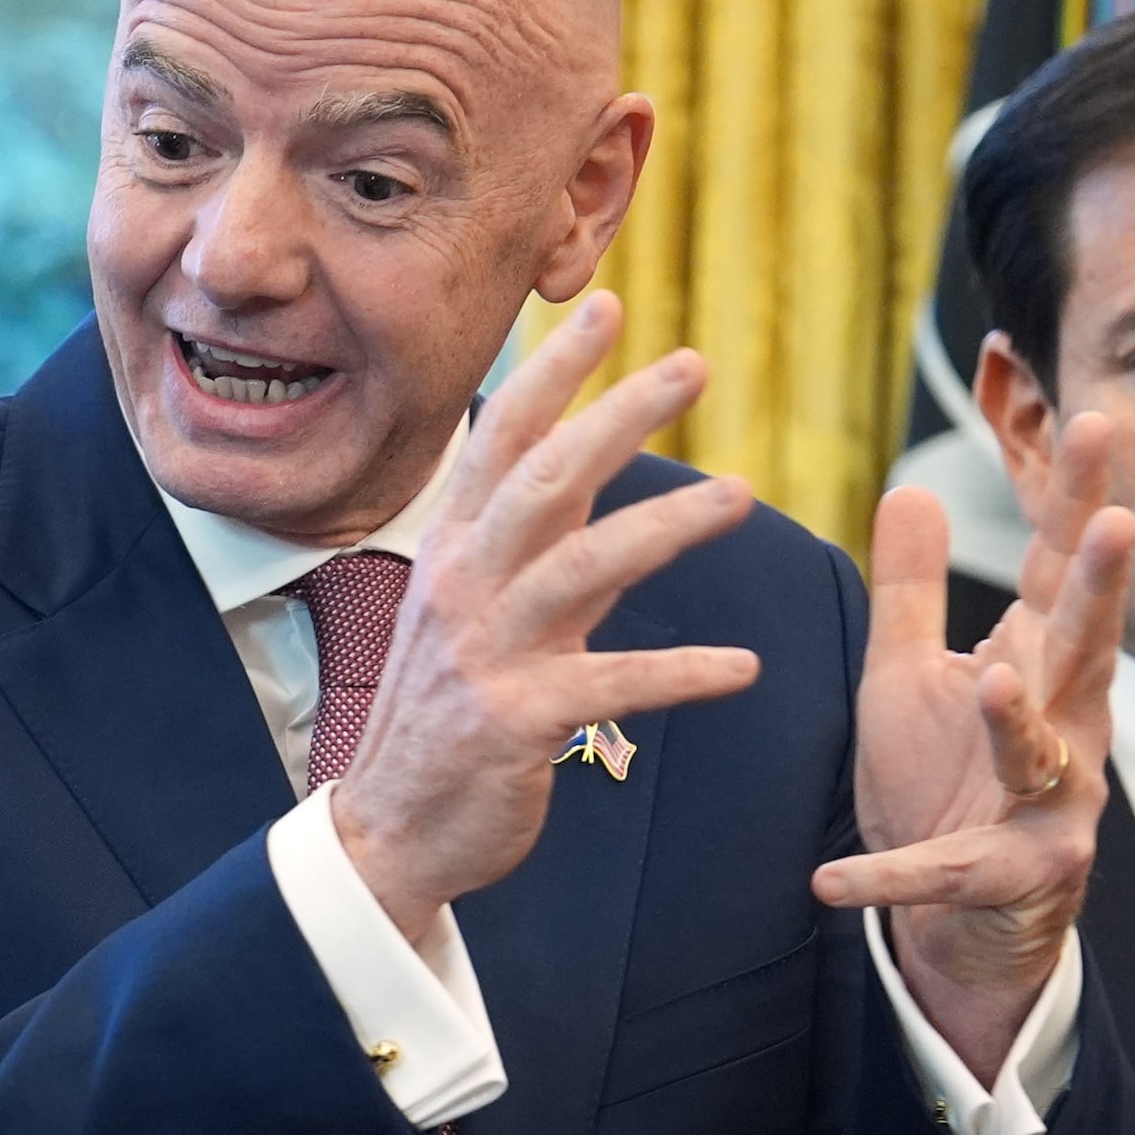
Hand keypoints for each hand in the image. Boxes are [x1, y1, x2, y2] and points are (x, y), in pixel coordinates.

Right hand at [330, 292, 764, 931]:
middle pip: (543, 482)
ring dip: (664, 526)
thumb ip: (535, 544)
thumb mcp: (474, 611)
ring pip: (579, 568)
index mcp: (455, 554)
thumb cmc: (444, 716)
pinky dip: (679, 673)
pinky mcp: (515, 722)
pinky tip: (743, 669)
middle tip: (693, 363)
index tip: (608, 306)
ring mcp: (485, 654)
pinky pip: (610, 684)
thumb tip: (589, 470)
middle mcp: (463, 590)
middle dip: (617, 415)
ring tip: (740, 496)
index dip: (555, 371)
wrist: (391, 828)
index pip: (501, 441)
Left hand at [811, 414, 1134, 1082]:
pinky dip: (890, 877)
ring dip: (1016, 719)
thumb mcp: (911, 675)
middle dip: (1101, 587)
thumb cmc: (945, 782)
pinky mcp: (1010, 879)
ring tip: (991, 680)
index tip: (1095, 416)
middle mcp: (1064, 729)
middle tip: (1118, 522)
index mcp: (1039, 668)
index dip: (1078, 497)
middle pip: (1082, 647)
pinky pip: (946, 874)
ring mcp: (1048, 807)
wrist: (957, 922)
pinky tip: (829, 882)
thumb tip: (911, 486)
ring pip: (1040, 756)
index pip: (1062, 570)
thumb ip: (912, 590)